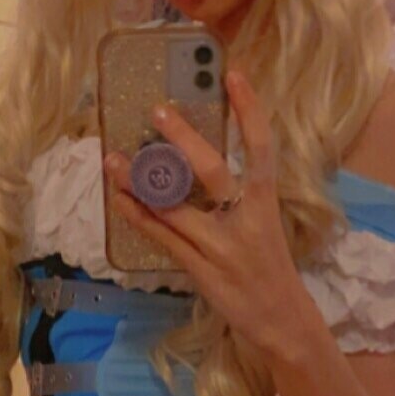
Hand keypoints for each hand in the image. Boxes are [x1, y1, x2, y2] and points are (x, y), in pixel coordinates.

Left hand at [104, 72, 305, 359]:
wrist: (282, 321)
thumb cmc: (271, 270)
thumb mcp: (264, 227)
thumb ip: (240, 199)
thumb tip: (197, 165)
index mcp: (265, 204)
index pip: (261, 148)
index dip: (250, 110)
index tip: (233, 74)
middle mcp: (244, 220)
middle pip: (212, 170)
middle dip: (183, 139)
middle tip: (157, 110)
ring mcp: (220, 246)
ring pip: (173, 206)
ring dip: (139, 182)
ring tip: (113, 159)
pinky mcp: (200, 269)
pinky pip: (162, 237)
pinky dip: (138, 217)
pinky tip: (119, 200)